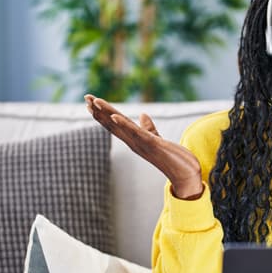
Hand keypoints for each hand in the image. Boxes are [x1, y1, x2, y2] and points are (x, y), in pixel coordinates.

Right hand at [85, 94, 203, 198]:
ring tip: (93, 102)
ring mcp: (141, 144)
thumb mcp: (157, 139)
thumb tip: (143, 114)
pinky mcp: (152, 144)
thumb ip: (148, 128)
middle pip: (112, 124)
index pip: (115, 124)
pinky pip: (136, 133)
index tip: (91, 102)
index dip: (103, 113)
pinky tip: (114, 116)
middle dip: (98, 111)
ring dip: (106, 114)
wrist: (186, 175)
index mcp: (134, 140)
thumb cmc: (172, 158)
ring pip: (120, 127)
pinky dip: (124, 125)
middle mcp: (134, 143)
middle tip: (85, 97)